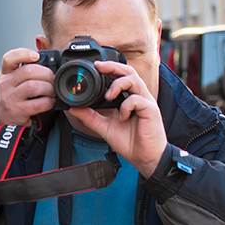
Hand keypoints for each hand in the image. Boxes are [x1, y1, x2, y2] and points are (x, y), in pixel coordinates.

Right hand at [0, 47, 55, 125]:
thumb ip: (28, 64)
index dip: (23, 54)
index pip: (8, 58)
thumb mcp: (14, 80)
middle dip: (46, 74)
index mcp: (5, 74)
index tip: (36, 56)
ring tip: (52, 91)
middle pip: (28, 71)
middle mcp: (5, 84)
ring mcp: (10, 98)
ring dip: (48, 88)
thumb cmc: (13, 97)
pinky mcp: (18, 111)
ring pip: (33, 87)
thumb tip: (42, 42)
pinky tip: (49, 102)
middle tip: (52, 79)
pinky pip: (37, 104)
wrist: (3, 121)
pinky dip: (48, 102)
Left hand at [67, 61, 167, 177]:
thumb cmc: (130, 142)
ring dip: (119, 84)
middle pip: (129, 72)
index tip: (94, 66)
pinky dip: (127, 105)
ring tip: (108, 95)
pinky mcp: (151, 110)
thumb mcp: (105, 127)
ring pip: (135, 81)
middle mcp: (138, 97)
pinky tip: (122, 116)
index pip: (120, 76)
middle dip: (113, 66)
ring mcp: (145, 102)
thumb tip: (73, 108)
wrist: (144, 157)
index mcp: (128, 98)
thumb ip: (90, 117)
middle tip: (99, 67)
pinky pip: (138, 99)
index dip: (109, 68)